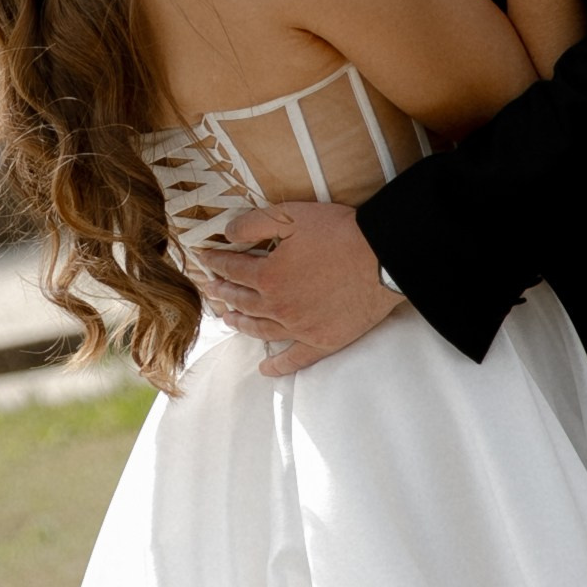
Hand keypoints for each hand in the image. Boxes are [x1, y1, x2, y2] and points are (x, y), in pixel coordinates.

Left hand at [188, 199, 405, 376]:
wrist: (382, 257)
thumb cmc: (338, 233)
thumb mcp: (291, 216)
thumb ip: (253, 223)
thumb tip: (227, 233)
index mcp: (268, 276)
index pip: (233, 269)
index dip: (215, 262)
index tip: (204, 259)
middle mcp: (278, 307)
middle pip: (243, 301)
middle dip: (223, 292)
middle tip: (211, 288)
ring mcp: (300, 328)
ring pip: (261, 330)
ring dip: (241, 323)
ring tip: (228, 318)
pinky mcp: (323, 341)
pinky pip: (296, 360)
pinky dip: (279, 367)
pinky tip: (266, 369)